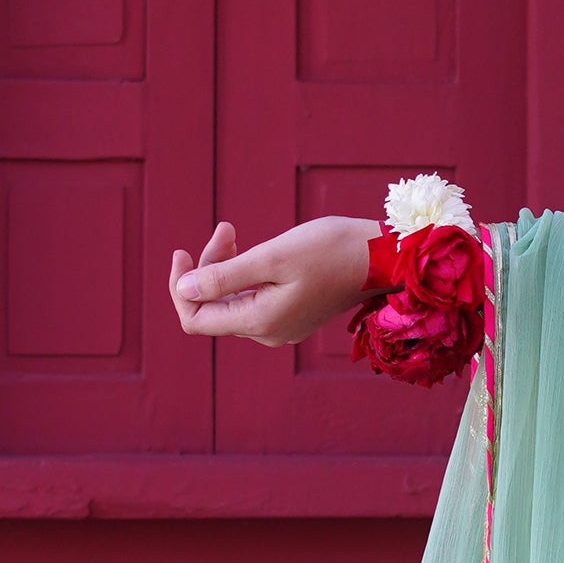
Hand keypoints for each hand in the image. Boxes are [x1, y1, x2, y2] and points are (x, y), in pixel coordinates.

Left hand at [169, 216, 377, 346]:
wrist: (382, 258)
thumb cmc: (330, 251)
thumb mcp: (271, 257)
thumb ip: (224, 276)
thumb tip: (184, 290)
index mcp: (260, 322)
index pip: (195, 317)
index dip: (180, 287)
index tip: (182, 251)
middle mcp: (268, 333)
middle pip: (213, 307)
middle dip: (208, 267)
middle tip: (225, 229)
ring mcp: (281, 326)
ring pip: (232, 300)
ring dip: (225, 266)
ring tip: (232, 231)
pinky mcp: (292, 315)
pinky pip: (252, 298)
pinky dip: (244, 273)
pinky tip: (250, 248)